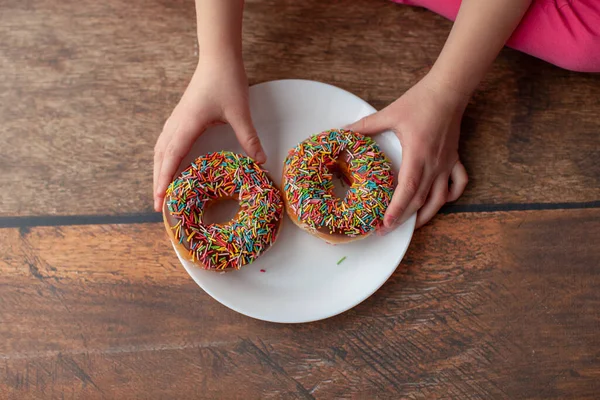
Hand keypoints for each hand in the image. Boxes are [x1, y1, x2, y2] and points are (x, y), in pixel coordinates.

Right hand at [153, 57, 264, 210]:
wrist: (218, 58)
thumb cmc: (227, 81)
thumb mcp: (240, 112)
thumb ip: (249, 137)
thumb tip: (261, 161)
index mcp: (188, 124)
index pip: (171, 157)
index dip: (165, 179)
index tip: (160, 199)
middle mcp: (177, 123)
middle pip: (161, 158)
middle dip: (158, 182)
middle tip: (158, 206)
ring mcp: (176, 119)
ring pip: (160, 150)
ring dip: (158, 170)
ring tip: (160, 191)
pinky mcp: (180, 116)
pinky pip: (166, 142)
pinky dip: (163, 158)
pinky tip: (168, 165)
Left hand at [348, 74, 468, 228]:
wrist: (448, 90)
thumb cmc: (419, 101)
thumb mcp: (389, 114)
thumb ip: (366, 126)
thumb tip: (344, 131)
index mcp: (417, 155)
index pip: (407, 190)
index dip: (397, 210)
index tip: (385, 224)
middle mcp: (434, 164)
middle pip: (421, 200)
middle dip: (403, 218)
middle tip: (385, 229)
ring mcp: (447, 163)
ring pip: (440, 199)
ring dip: (426, 215)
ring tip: (411, 227)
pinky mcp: (454, 159)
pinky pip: (457, 184)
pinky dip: (450, 197)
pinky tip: (440, 202)